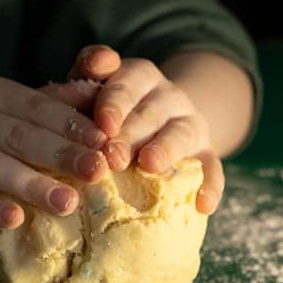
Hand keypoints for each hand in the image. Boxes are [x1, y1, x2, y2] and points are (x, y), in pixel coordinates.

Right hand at [0, 77, 108, 228]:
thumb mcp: (7, 108)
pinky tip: (14, 220)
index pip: (39, 107)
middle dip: (61, 154)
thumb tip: (101, 94)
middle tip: (97, 172)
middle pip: (21, 137)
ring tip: (67, 203)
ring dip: (32, 185)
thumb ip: (51, 103)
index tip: (105, 143)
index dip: (73, 125)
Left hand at [68, 45, 224, 214]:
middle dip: (130, 134)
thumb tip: (69, 84)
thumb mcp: (90, 92)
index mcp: (136, 76)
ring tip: (149, 165)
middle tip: (112, 157)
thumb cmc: (109, 112)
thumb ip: (78, 85)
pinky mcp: (207, 153)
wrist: (159, 120)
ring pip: (181, 134)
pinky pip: (213, 168)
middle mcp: (166, 96)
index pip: (125, 83)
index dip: (114, 104)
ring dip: (165, 149)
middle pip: (150, 112)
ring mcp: (189, 124)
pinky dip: (209, 186)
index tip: (103, 124)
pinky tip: (203, 205)